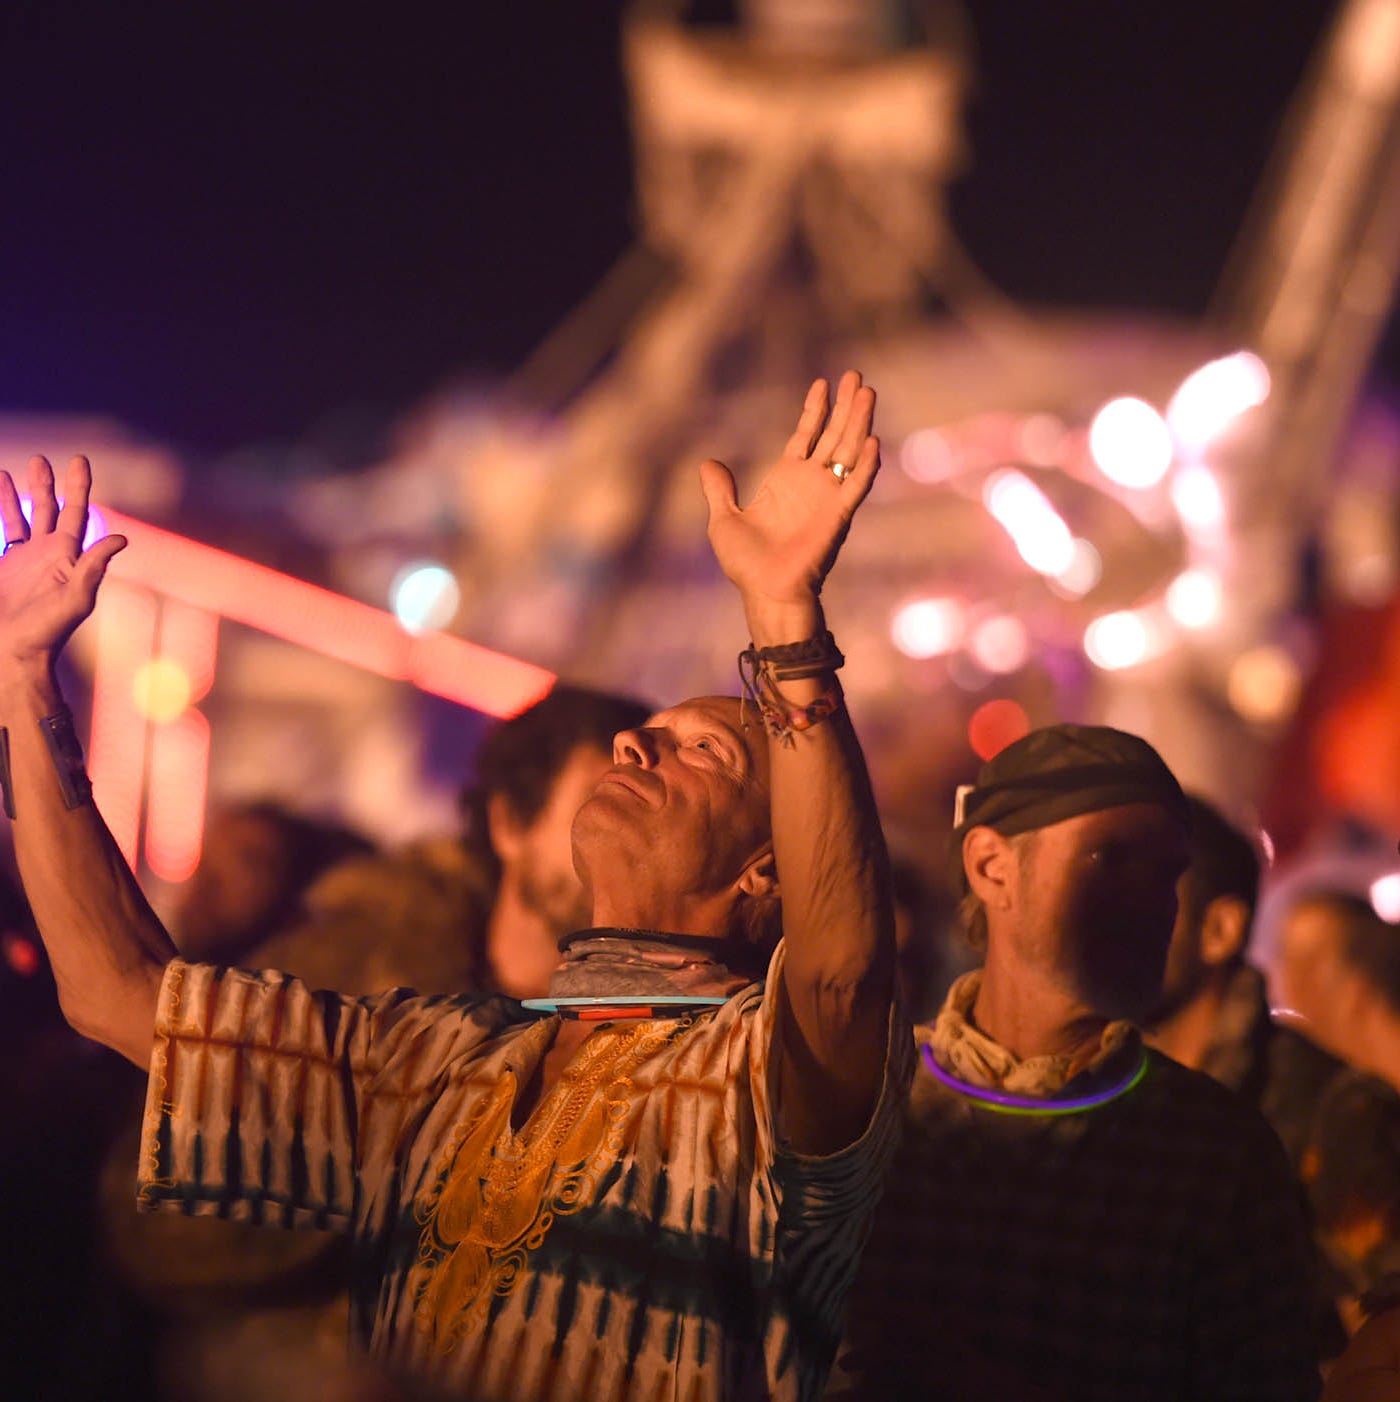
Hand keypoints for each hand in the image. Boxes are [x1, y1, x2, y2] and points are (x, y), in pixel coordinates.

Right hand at [0, 455, 125, 673]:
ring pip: (24, 517)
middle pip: (50, 508)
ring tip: (12, 470)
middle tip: (42, 459)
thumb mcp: (77, 598)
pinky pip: (6, 532)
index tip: (79, 459)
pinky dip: (1, 513)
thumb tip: (121, 537)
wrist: (14, 649)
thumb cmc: (49, 629)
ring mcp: (27, 559)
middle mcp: (50, 553)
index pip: (76, 511)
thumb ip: (95, 566)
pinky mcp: (7, 566)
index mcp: (69, 555)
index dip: (78, 486)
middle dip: (46, 483)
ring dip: (20, 494)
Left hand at [700, 371, 878, 612]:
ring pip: (849, 451)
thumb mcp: (724, 520)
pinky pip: (856, 486)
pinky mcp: (837, 517)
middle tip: (856, 376)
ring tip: (868, 393)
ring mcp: (826, 498)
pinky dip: (866, 465)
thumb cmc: (746, 564)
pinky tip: (873, 440)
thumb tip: (707, 463)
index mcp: (785, 480)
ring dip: (859, 422)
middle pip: (833, 435)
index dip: (815, 410)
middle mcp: (811, 484)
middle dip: (845, 406)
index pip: (806, 435)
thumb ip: (719, 490)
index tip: (823, 383)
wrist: (765, 592)